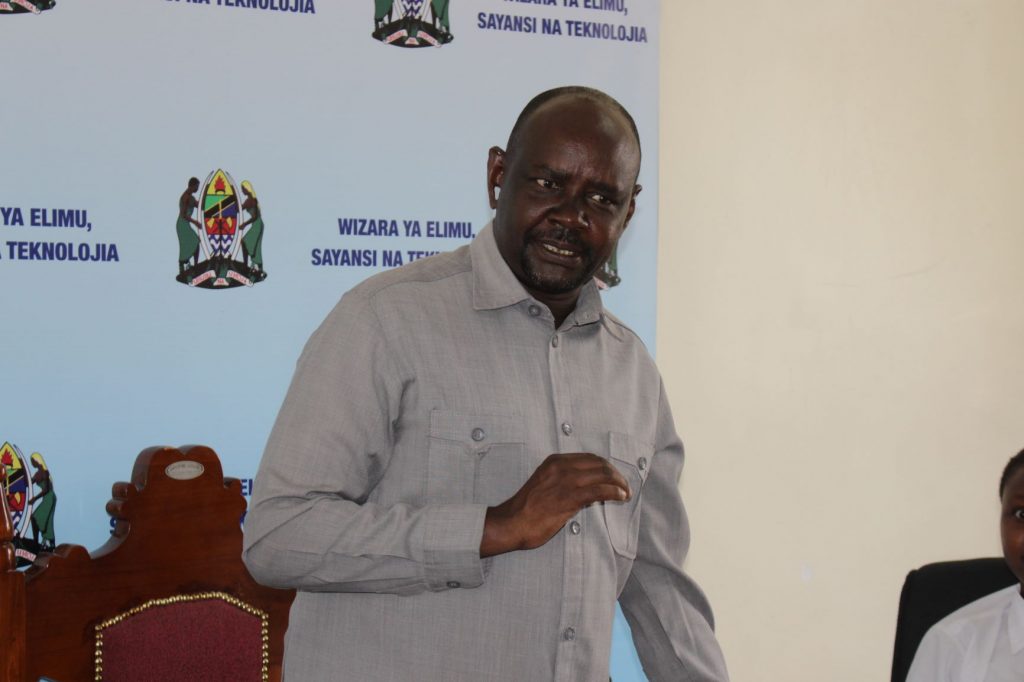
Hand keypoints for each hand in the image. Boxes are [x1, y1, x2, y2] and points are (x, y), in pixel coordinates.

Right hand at [480, 453, 629, 557]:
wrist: (511, 523)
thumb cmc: (526, 509)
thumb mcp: (544, 484)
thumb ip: (563, 480)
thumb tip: (585, 487)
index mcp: (554, 461)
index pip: (589, 458)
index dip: (606, 466)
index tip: (614, 476)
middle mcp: (561, 466)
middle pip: (599, 464)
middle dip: (616, 474)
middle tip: (624, 485)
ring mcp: (565, 481)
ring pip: (602, 475)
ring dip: (619, 483)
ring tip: (626, 492)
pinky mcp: (569, 497)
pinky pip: (599, 490)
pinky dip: (614, 492)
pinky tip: (621, 497)